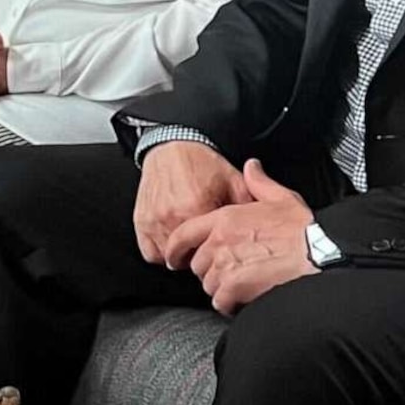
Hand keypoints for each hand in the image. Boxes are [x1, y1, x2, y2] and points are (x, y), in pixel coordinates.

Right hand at [133, 138, 245, 265]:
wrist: (172, 147)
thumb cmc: (200, 163)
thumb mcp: (234, 181)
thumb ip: (249, 207)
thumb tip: (262, 230)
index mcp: (197, 207)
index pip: (211, 249)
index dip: (220, 251)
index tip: (223, 247)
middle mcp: (172, 216)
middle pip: (190, 257)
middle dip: (201, 254)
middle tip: (209, 245)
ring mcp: (154, 220)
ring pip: (169, 257)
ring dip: (181, 255)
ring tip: (192, 244)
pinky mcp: (142, 221)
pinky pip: (150, 252)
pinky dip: (162, 252)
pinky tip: (174, 242)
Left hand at [163, 160, 318, 314]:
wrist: (320, 254)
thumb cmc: (304, 230)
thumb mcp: (281, 198)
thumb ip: (259, 182)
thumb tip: (251, 167)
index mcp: (225, 219)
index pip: (183, 234)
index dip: (176, 248)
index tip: (176, 257)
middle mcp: (219, 241)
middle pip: (197, 263)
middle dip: (209, 270)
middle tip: (229, 272)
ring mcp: (225, 265)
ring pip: (208, 284)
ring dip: (221, 288)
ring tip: (240, 287)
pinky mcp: (235, 287)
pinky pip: (220, 302)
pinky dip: (229, 304)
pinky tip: (243, 300)